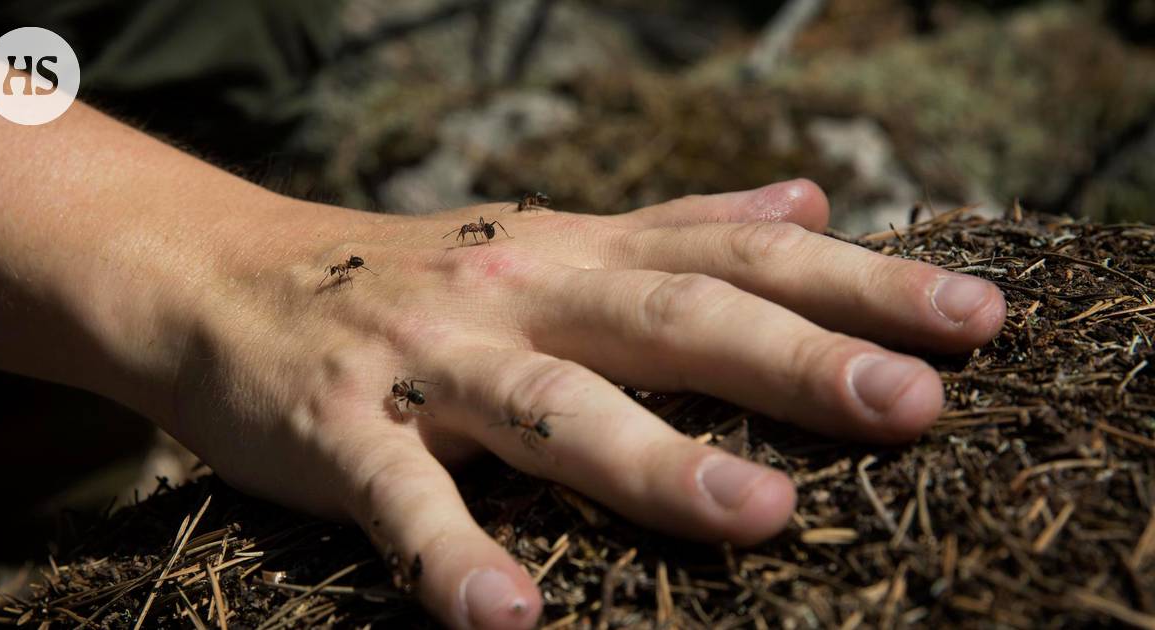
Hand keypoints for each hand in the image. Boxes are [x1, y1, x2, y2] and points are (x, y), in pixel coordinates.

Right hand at [167, 180, 1003, 628]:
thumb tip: (810, 200)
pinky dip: (454, 558)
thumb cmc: (419, 268)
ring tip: (760, 517)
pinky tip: (513, 621)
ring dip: (653, 462)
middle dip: (794, 363)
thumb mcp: (555, 232)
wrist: (229, 272)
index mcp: (580, 251)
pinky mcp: (343, 431)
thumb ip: (682, 225)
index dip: (860, 286)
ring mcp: (432, 362)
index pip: (739, 258)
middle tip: (913, 404)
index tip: (976, 321)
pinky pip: (404, 502)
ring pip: (554, 409)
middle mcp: (520, 293)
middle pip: (671, 320)